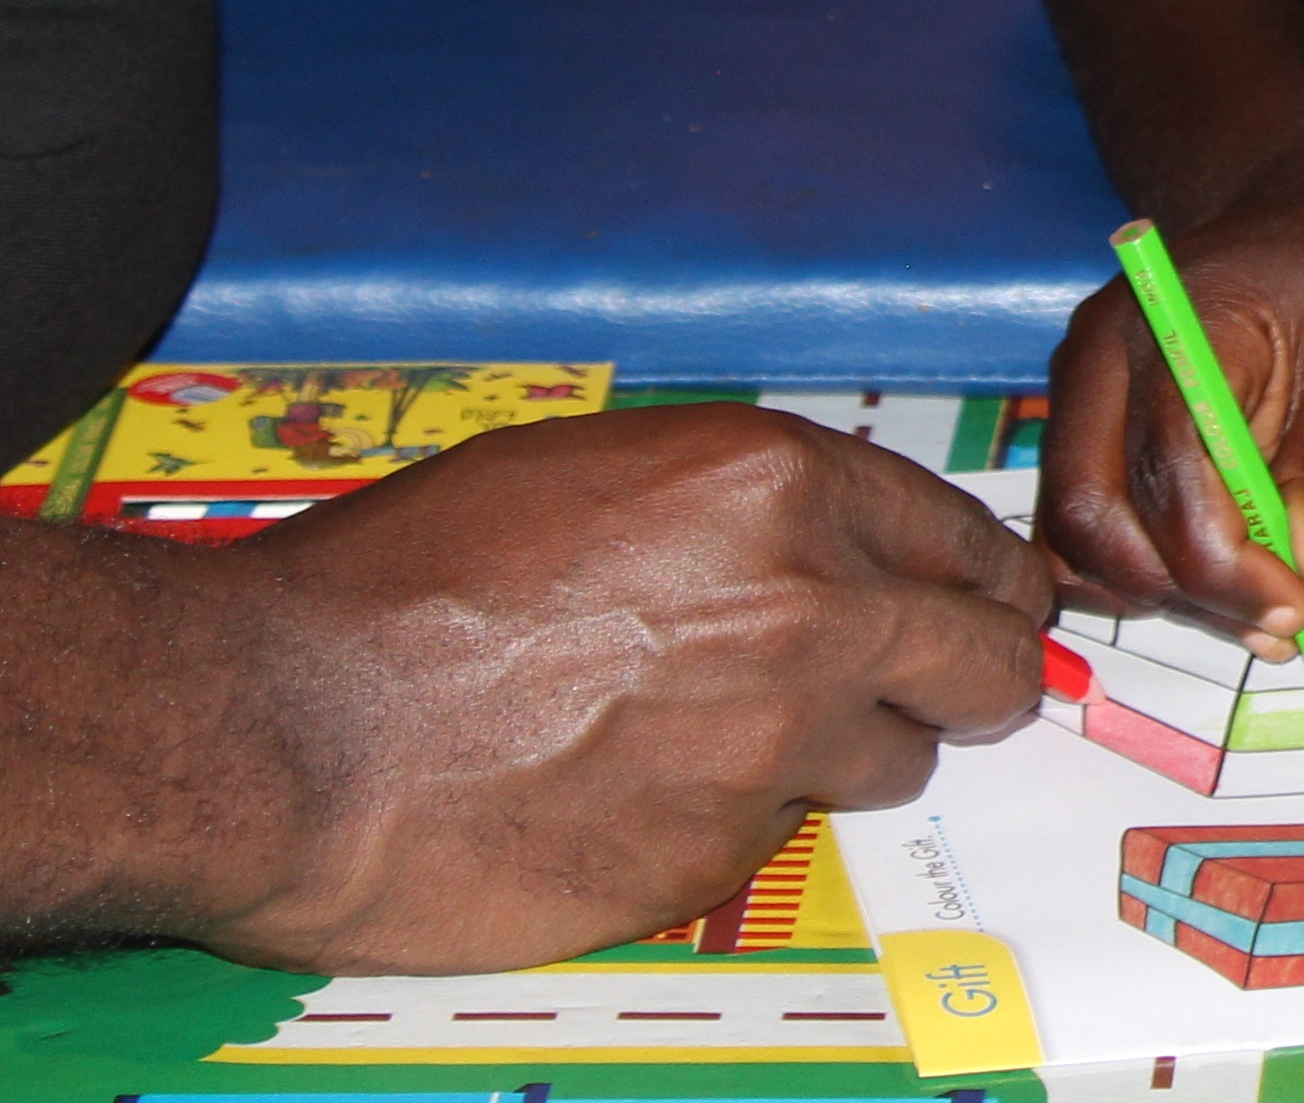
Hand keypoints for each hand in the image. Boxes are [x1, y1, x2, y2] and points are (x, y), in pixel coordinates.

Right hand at [181, 405, 1055, 973]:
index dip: (982, 581)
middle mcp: (815, 609)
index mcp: (786, 489)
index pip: (968, 540)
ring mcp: (778, 742)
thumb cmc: (400, 585)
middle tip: (952, 690)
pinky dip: (732, 821)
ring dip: (846, 756)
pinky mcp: (720, 854)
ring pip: (895, 760)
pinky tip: (636, 797)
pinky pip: (777, 837)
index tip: (989, 605)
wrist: (290, 729)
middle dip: (977, 674)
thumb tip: (817, 543)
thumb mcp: (595, 473)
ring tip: (737, 743)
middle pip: (989, 657)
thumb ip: (739, 509)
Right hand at [1035, 161, 1303, 647]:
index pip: (1167, 470)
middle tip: (1281, 623)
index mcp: (1173, 321)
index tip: (1298, 608)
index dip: (1224, 563)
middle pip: (1090, 514)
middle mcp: (1098, 359)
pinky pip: (1081, 525)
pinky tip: (1222, 579)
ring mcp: (1077, 394)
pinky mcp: (1084, 430)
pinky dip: (1139, 570)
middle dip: (1181, 590)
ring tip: (1261, 607)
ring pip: (1072, 534)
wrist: (1303, 209)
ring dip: (1157, 593)